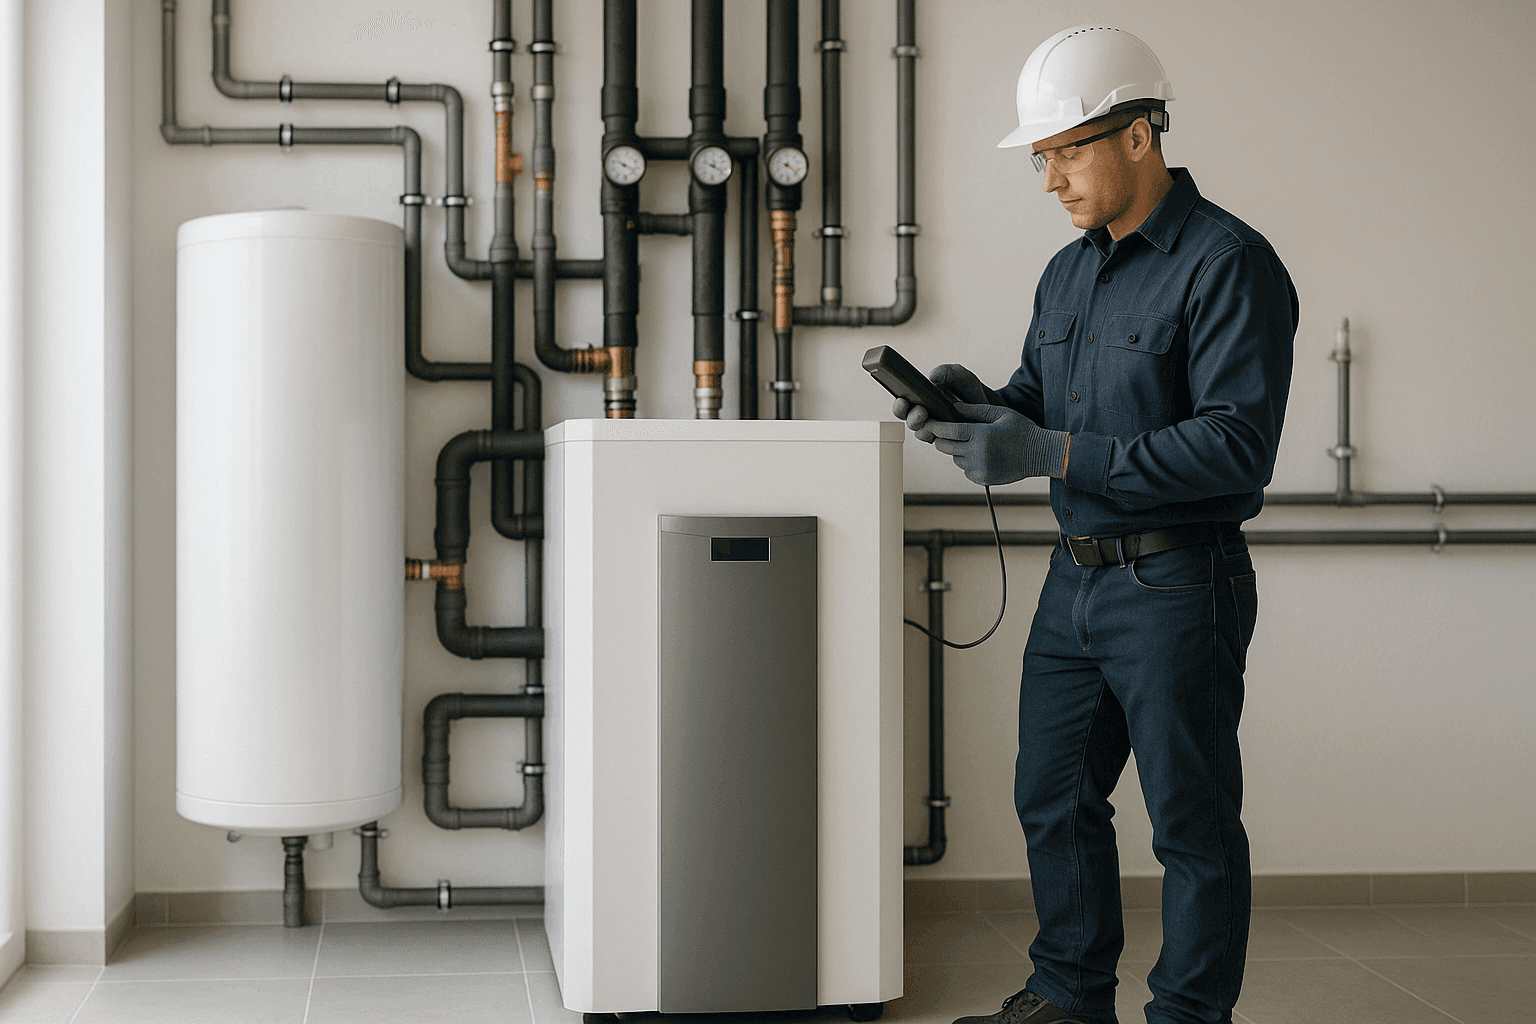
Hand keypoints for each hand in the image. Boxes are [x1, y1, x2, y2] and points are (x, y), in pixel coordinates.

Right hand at [893, 364, 999, 442]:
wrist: (988, 406)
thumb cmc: (970, 390)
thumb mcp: (961, 376)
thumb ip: (948, 372)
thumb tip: (933, 377)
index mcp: (922, 397)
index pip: (904, 404)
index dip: (900, 404)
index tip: (902, 400)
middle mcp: (925, 414)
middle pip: (909, 420)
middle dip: (912, 417)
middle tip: (922, 411)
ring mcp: (934, 427)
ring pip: (920, 432)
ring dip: (923, 428)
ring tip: (931, 422)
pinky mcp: (945, 438)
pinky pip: (935, 441)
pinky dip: (936, 437)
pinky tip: (941, 431)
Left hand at [929, 402, 1070, 484]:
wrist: (1041, 454)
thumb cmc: (1022, 430)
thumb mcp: (1000, 413)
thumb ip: (974, 410)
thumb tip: (952, 406)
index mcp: (981, 435)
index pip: (948, 431)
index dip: (935, 426)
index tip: (928, 422)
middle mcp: (978, 454)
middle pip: (945, 447)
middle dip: (942, 438)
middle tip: (946, 431)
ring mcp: (980, 469)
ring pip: (955, 459)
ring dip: (957, 451)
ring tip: (973, 442)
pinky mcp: (983, 479)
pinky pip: (965, 470)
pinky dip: (968, 462)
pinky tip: (983, 454)